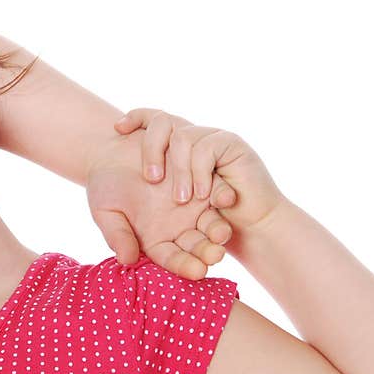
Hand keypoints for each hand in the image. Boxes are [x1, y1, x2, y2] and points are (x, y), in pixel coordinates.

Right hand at [86, 128, 235, 279]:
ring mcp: (191, 205)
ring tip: (223, 232)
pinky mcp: (200, 180)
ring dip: (219, 227)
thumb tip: (126, 260)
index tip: (197, 271)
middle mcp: (177, 226)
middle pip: (197, 244)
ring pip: (210, 221)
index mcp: (155, 240)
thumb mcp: (106, 211)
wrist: (113, 151)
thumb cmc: (104, 186)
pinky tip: (225, 198)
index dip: (184, 265)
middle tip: (216, 255)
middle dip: (207, 251)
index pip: (172, 258)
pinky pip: (214, 188)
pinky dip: (220, 194)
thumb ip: (117, 235)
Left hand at [114, 108, 289, 241]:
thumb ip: (144, 235)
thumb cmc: (214, 228)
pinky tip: (201, 195)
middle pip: (162, 120)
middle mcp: (191, 140)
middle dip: (150, 147)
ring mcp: (210, 138)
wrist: (255, 229)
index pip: (152, 122)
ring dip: (179, 168)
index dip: (136, 118)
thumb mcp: (170, 230)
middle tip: (151, 180)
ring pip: (183, 136)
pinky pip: (206, 147)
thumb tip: (123, 255)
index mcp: (172, 152)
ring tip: (182, 198)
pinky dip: (200, 170)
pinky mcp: (230, 143)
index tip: (118, 129)